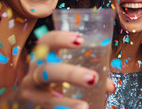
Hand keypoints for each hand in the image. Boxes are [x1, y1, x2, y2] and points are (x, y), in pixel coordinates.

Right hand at [0, 31, 114, 108]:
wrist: (34, 100)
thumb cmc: (56, 80)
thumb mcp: (69, 72)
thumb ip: (90, 75)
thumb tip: (111, 86)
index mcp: (43, 56)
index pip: (47, 41)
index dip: (61, 38)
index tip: (80, 40)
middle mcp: (33, 73)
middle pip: (48, 71)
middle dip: (71, 74)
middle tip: (93, 78)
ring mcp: (30, 93)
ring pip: (46, 98)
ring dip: (65, 102)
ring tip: (83, 107)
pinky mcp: (31, 108)